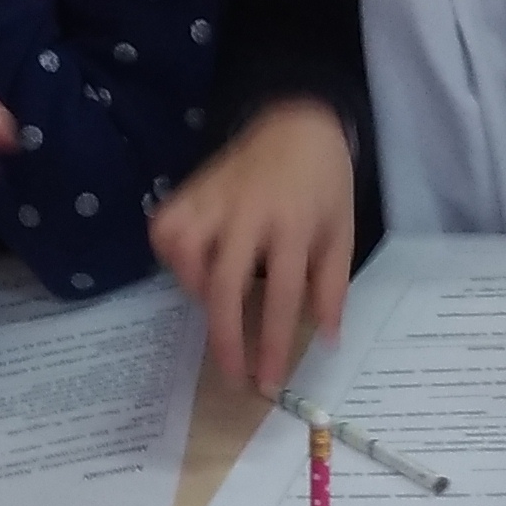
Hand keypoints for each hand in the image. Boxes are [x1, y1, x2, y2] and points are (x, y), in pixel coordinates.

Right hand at [150, 103, 357, 390]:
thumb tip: (328, 341)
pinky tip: (194, 269)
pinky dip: (173, 258)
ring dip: (194, 291)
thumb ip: (332, 288)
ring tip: (215, 306)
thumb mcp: (340, 234)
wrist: (296, 123)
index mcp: (292, 226)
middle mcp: (247, 214)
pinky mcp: (188, 190)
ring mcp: (211, 199)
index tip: (268, 382)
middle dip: (226, 339)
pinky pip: (165, 232)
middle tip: (232, 375)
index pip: (281, 296)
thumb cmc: (323, 185)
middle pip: (224, 286)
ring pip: (184, 254)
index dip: (274, 344)